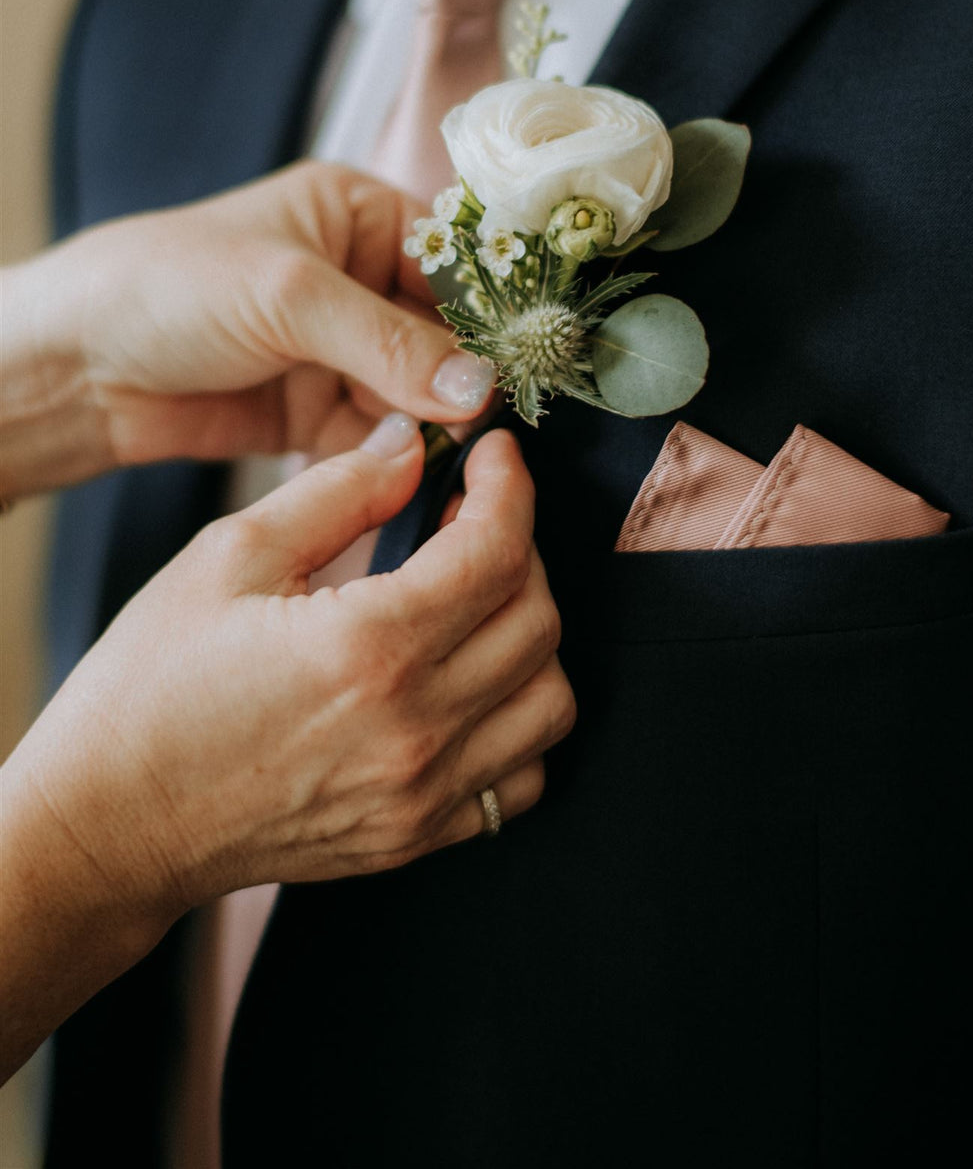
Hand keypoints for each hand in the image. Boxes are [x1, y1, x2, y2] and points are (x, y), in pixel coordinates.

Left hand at [0, 161, 494, 496]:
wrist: (72, 367)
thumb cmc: (166, 287)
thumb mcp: (288, 297)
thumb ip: (390, 344)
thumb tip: (481, 388)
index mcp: (357, 217)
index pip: (453, 261)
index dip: (490, 310)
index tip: (524, 361)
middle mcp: (358, 281)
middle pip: (445, 334)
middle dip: (463, 379)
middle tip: (486, 424)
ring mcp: (339, 352)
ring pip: (419, 394)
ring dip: (433, 424)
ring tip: (450, 453)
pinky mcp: (316, 413)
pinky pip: (380, 437)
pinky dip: (396, 458)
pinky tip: (410, 473)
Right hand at [0, 427, 572, 1076]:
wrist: (110, 824)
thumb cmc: (151, 689)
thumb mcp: (229, 557)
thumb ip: (337, 491)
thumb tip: (412, 447)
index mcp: (368, 647)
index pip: (497, 551)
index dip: (511, 487)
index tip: (495, 458)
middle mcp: (413, 728)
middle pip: (537, 619)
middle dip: (518, 549)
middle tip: (468, 520)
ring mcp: (420, 794)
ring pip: (549, 701)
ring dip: (527, 636)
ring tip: (471, 602)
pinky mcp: (413, 836)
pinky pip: (519, 777)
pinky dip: (515, 722)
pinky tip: (466, 684)